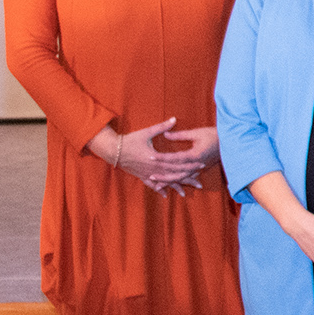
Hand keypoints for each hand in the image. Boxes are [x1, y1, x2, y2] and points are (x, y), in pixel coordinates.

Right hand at [93, 118, 209, 194]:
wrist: (113, 150)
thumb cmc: (130, 140)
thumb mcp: (147, 132)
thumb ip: (162, 127)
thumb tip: (174, 119)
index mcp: (157, 159)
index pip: (177, 163)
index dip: (190, 164)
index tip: (201, 165)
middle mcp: (154, 169)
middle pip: (174, 176)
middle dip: (187, 180)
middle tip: (199, 184)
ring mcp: (147, 174)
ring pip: (164, 183)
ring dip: (175, 187)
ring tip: (185, 194)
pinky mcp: (141, 176)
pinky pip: (151, 185)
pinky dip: (159, 190)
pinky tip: (165, 196)